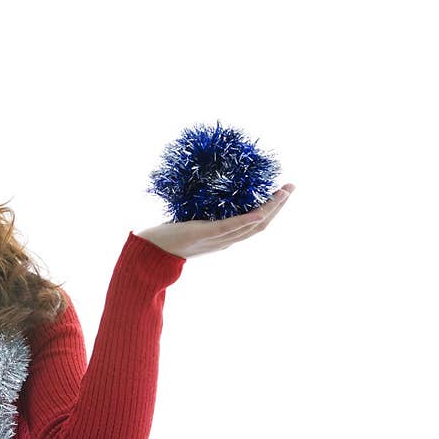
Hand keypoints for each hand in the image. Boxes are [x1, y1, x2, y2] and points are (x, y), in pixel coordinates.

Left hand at [136, 184, 294, 258]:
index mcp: (222, 239)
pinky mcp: (206, 234)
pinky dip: (248, 218)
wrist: (147, 252)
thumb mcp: (188, 221)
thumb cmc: (164, 236)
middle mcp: (224, 241)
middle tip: (291, 187)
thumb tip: (204, 190)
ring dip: (271, 209)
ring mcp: (217, 239)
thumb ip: (200, 211)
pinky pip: (232, 227)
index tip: (281, 194)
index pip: (253, 225)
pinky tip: (261, 209)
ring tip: (284, 192)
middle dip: (278, 207)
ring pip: (252, 226)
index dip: (270, 211)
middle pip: (260, 225)